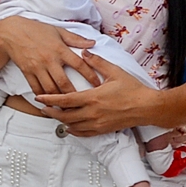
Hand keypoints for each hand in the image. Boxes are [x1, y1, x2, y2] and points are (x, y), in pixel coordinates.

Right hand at [0, 16, 110, 98]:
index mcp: (59, 49)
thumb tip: (92, 43)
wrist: (12, 32)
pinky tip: (49, 103)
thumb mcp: (58, 31)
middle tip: (83, 104)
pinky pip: (36, 88)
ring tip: (67, 108)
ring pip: (50, 89)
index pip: (78, 64)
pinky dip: (43, 97)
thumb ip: (76, 39)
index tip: (98, 85)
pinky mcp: (27, 72)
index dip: (90, 75)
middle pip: (63, 82)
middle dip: (74, 95)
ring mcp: (37, 67)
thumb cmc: (37, 30)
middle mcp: (49, 60)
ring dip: (58, 100)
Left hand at [27, 72, 152, 138]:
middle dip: (51, 112)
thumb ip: (97, 62)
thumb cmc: (133, 89)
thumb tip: (84, 53)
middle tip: (41, 107)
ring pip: (72, 126)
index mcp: (93, 98)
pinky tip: (68, 126)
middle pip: (64, 116)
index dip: (50, 99)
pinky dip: (73, 130)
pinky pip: (83, 133)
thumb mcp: (115, 71)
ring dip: (60, 121)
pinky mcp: (103, 130)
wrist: (146, 107)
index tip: (39, 97)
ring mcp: (97, 123)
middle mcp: (92, 113)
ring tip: (53, 115)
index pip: (65, 100)